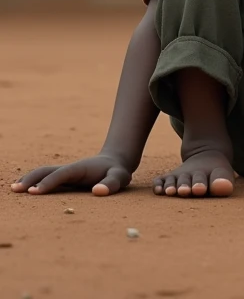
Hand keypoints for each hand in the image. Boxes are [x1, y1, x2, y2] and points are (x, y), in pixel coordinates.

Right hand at [11, 153, 133, 195]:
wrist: (115, 161)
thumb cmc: (117, 172)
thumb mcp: (119, 177)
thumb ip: (110, 184)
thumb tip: (97, 191)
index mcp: (80, 168)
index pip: (61, 174)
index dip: (48, 182)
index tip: (34, 192)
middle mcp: (70, 169)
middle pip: (46, 170)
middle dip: (32, 179)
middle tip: (17, 190)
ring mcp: (66, 172)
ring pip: (43, 173)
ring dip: (29, 179)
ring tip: (14, 189)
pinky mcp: (64, 178)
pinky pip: (46, 178)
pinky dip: (33, 181)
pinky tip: (25, 189)